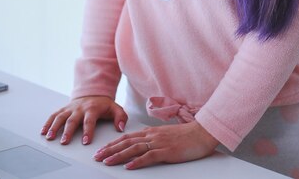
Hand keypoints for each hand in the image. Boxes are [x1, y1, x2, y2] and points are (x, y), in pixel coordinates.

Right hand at [41, 96, 127, 145]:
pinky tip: (44, 131)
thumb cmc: (103, 104)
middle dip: (68, 131)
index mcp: (92, 109)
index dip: (88, 131)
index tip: (85, 142)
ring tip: (50, 137)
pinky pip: (54, 114)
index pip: (90, 120)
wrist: (93, 92)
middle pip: (73, 120)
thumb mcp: (115, 108)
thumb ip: (121, 117)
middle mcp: (80, 108)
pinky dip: (48, 122)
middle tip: (64, 142)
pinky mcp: (64, 108)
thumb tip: (121, 127)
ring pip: (61, 116)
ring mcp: (71, 108)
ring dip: (55, 127)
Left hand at [93, 121, 218, 169]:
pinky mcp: (167, 151)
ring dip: (119, 156)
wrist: (202, 133)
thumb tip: (143, 146)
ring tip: (107, 162)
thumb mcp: (166, 136)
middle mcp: (153, 136)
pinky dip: (138, 162)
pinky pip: (149, 157)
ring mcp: (159, 143)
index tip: (102, 149)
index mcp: (152, 132)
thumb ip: (154, 140)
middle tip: (97, 157)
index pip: (128, 137)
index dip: (113, 143)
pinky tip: (129, 166)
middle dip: (110, 149)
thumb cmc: (186, 136)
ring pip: (134, 149)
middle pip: (127, 142)